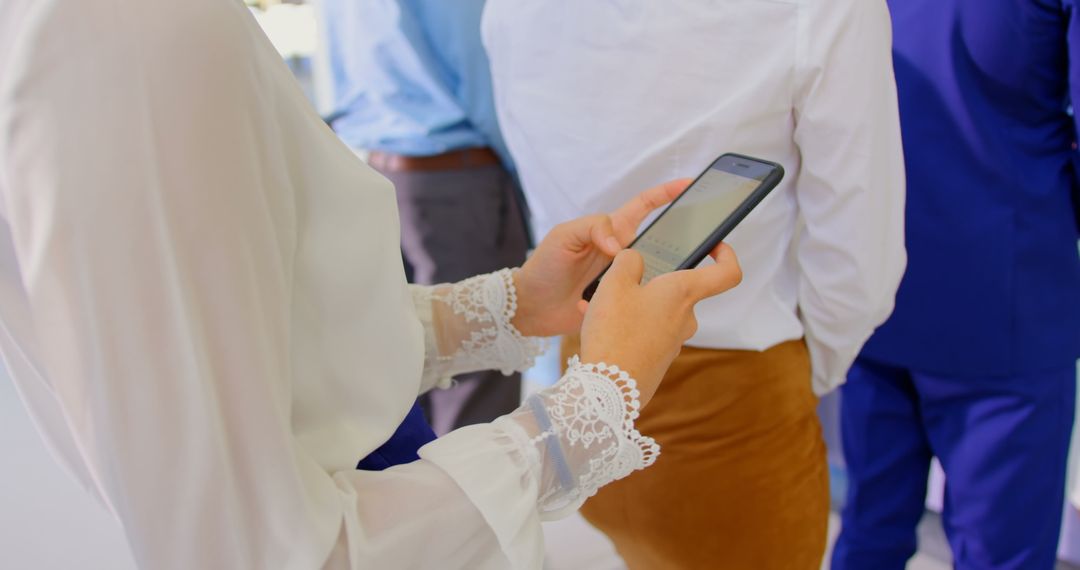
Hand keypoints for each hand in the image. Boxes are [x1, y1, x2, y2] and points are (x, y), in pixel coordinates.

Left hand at [512, 179, 691, 336]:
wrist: (530, 308)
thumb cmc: (544, 267)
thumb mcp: (564, 236)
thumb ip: (593, 229)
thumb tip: (620, 246)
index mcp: (612, 232)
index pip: (645, 207)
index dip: (666, 193)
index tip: (690, 184)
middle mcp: (623, 254)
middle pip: (661, 241)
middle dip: (683, 237)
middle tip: (705, 238)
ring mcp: (624, 279)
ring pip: (658, 272)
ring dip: (669, 274)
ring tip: (684, 276)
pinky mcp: (622, 303)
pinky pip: (643, 300)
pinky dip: (649, 301)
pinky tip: (655, 306)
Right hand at [579, 245, 741, 407]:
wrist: (608, 390)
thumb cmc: (614, 333)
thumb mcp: (614, 284)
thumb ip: (628, 261)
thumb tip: (635, 259)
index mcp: (683, 293)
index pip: (727, 273)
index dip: (726, 254)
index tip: (714, 245)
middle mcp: (685, 318)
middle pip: (677, 290)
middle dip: (649, 282)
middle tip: (618, 280)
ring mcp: (673, 341)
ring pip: (655, 311)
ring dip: (631, 304)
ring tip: (597, 306)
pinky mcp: (659, 358)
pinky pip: (646, 332)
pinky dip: (627, 325)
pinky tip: (599, 327)